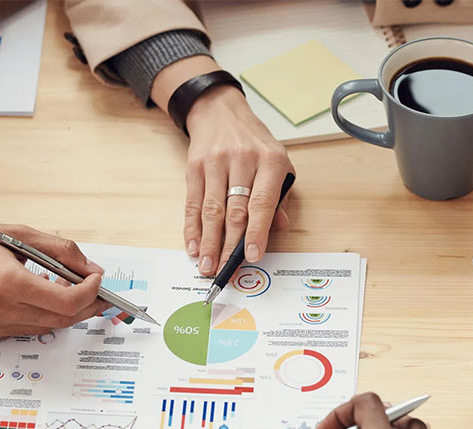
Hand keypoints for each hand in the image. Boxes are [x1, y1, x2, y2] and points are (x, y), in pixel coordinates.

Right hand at [0, 221, 108, 346]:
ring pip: (43, 329)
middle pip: (61, 320)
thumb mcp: (17, 233)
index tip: (97, 281)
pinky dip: (34, 318)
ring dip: (60, 312)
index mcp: (7, 282)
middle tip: (95, 292)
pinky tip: (32, 300)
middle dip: (85, 306)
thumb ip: (60, 251)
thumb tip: (91, 270)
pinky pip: (20, 333)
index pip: (67, 302)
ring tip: (62, 290)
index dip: (91, 293)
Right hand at [184, 86, 293, 274]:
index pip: (262, 203)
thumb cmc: (255, 144)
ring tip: (207, 266)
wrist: (221, 113)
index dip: (257, 232)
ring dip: (208, 242)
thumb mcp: (279, 163)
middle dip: (229, 245)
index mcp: (270, 161)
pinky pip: (192, 203)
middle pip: (235, 211)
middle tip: (225, 270)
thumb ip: (280, 197)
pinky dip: (192, 228)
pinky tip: (193, 246)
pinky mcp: (195, 167)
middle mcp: (243, 160)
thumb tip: (278, 228)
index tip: (253, 256)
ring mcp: (216, 163)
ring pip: (212, 210)